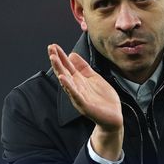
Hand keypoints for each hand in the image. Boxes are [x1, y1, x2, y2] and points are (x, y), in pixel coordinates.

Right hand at [49, 44, 122, 159]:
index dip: (61, 56)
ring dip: (59, 70)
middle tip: (50, 49)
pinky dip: (69, 87)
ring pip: (66, 82)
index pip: (67, 66)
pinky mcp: (84, 105)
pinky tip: (63, 79)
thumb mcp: (94, 78)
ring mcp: (79, 96)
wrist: (113, 117)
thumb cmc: (104, 99)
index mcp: (79, 81)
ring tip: (53, 59)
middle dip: (57, 60)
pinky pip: (75, 95)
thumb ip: (83, 67)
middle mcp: (76, 88)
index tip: (53, 46)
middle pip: (64, 71)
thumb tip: (72, 54)